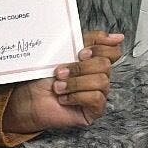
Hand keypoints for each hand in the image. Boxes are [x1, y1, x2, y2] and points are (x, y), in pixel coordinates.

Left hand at [2, 31, 123, 133]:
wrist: (29, 99)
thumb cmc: (43, 78)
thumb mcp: (65, 52)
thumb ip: (89, 41)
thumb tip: (118, 37)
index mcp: (94, 61)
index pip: (113, 51)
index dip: (100, 48)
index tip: (81, 52)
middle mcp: (100, 77)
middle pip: (106, 65)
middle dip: (80, 67)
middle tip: (61, 72)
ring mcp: (99, 94)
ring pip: (101, 81)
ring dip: (75, 83)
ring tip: (58, 87)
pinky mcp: (95, 110)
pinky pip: (96, 98)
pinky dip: (77, 96)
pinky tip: (64, 98)